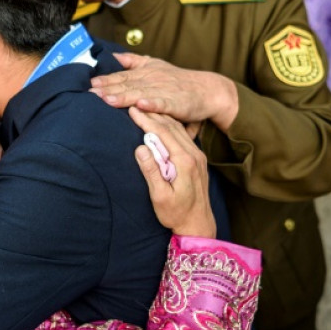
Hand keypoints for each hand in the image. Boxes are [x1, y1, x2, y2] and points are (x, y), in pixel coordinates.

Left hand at [89, 53, 239, 132]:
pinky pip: (162, 103)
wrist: (207, 90)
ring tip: (108, 100)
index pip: (122, 76)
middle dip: (108, 89)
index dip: (105, 80)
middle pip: (127, 84)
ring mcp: (164, 90)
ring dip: (124, 97)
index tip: (89, 85)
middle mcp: (153, 79)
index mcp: (146, 72)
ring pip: (140, 93)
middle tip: (90, 94)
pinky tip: (140, 106)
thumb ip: (133, 61)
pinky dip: (151, 104)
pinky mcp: (176, 102)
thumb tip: (113, 56)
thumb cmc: (178, 81)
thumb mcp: (154, 65)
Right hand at [130, 107, 214, 238]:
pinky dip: (169, 126)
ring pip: (178, 129)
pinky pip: (182, 135)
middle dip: (152, 114)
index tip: (131, 109)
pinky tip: (160, 122)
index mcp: (185, 162)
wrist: (198, 225)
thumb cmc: (176, 214)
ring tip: (144, 109)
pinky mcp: (197, 159)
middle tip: (134, 104)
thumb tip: (140, 148)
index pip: (163, 133)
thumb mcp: (160, 197)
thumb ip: (151, 172)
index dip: (146, 119)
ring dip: (161, 117)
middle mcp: (194, 155)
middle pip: (171, 126)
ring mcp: (198, 156)